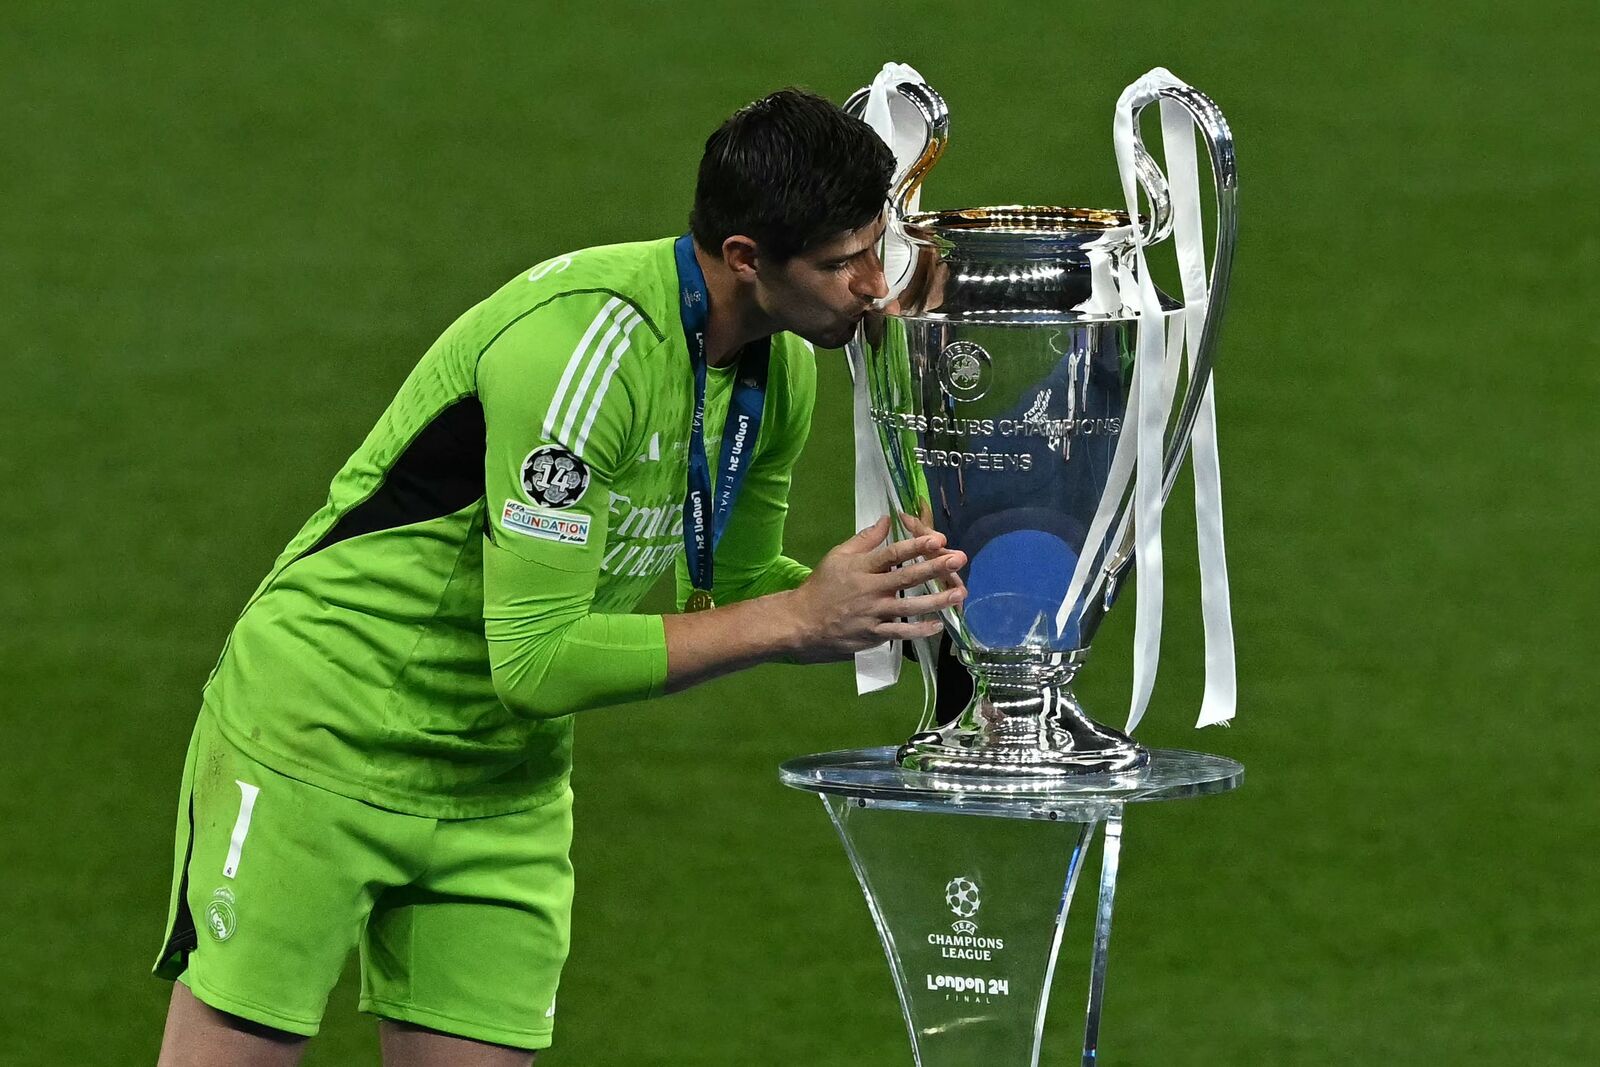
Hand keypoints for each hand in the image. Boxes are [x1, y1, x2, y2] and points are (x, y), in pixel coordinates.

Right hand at [781, 514, 965, 663]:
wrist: (801, 623)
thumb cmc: (822, 586)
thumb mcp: (837, 556)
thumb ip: (864, 539)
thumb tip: (887, 519)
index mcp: (861, 567)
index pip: (892, 553)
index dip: (916, 545)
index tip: (937, 539)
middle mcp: (870, 590)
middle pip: (907, 577)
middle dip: (935, 567)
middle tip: (959, 559)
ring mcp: (873, 614)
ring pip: (909, 607)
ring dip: (937, 600)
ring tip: (959, 593)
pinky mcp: (873, 635)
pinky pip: (900, 633)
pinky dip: (919, 630)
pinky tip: (938, 625)